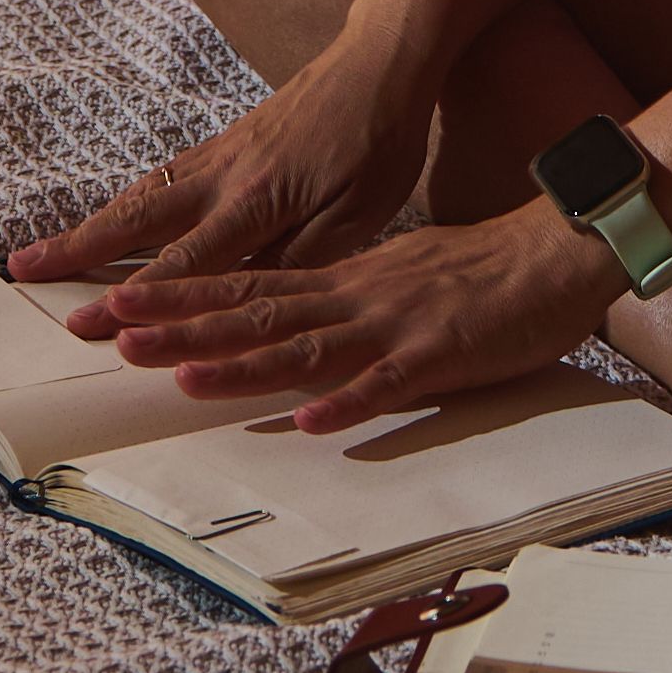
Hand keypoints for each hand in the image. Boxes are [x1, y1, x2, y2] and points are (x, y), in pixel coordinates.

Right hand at [5, 38, 424, 308]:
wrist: (380, 60)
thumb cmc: (380, 141)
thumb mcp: (361, 213)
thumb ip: (302, 257)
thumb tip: (247, 296)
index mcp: (259, 200)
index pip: (186, 262)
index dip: (137, 298)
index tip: (89, 325)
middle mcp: (225, 175)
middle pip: (139, 222)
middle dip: (78, 254)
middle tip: (23, 276)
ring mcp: (219, 155)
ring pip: (140, 197)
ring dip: (87, 228)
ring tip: (39, 254)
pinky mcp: (224, 142)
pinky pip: (160, 178)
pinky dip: (121, 203)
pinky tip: (105, 220)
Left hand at [97, 205, 631, 430]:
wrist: (554, 251)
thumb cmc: (478, 271)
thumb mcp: (394, 275)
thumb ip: (343, 297)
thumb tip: (294, 317)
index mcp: (343, 279)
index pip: (248, 284)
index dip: (183, 296)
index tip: (121, 304)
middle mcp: (355, 297)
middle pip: (257, 312)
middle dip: (185, 328)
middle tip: (116, 338)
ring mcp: (394, 325)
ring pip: (307, 347)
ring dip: (244, 364)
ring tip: (186, 377)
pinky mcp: (439, 354)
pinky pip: (388, 383)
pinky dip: (347, 402)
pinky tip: (310, 421)